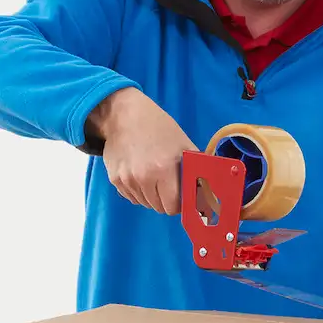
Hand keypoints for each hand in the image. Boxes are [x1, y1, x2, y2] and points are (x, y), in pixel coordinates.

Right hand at [89, 87, 196, 214]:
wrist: (124, 115)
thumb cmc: (158, 127)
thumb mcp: (183, 144)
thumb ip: (195, 168)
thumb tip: (208, 190)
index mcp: (164, 169)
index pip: (172, 206)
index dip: (178, 204)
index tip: (180, 196)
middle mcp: (143, 178)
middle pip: (158, 207)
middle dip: (166, 200)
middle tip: (168, 185)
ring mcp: (127, 180)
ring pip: (144, 203)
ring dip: (151, 196)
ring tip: (153, 177)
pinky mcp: (115, 180)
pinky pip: (131, 197)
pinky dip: (138, 192)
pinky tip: (140, 175)